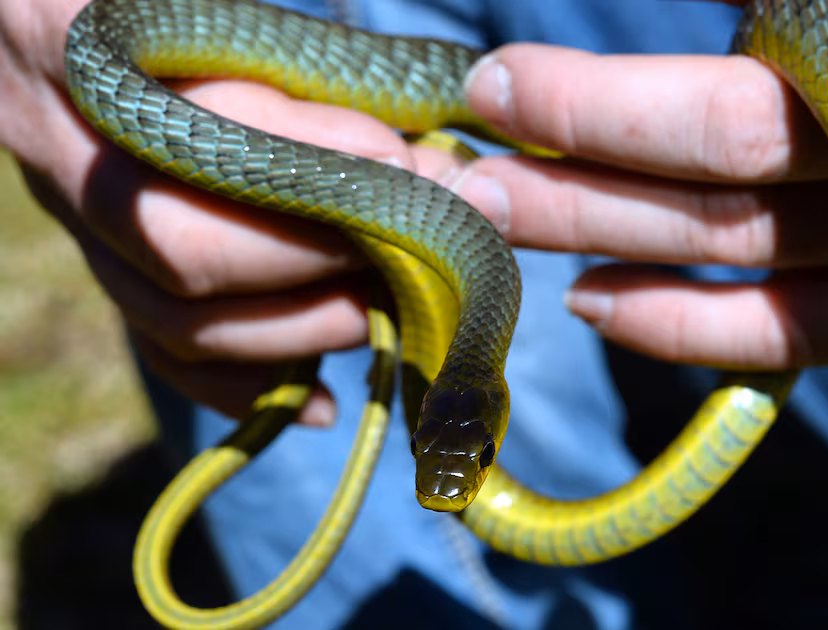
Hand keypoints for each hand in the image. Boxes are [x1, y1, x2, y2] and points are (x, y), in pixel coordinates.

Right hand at [1, 0, 459, 424]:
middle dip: (311, 262)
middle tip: (403, 252)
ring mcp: (71, 220)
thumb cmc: (192, 12)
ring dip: (297, 330)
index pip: (201, 129)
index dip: (314, 162)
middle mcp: (54, 142)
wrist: (100, 34)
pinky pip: (163, 357)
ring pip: (173, 320)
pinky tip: (321, 399)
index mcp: (70, 38)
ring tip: (379, 312)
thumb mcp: (235, 13)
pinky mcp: (106, 272)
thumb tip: (455, 178)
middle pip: (180, 245)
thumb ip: (319, 76)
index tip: (407, 166)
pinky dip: (250, 388)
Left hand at [448, 0, 827, 369]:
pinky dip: (701, 334)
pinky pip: (808, 342)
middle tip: (460, 168)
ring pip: (751, 271)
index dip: (612, 108)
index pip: (742, 115)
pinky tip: (603, 311)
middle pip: (723, 203)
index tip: (502, 83)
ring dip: (614, 250)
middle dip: (579, 181)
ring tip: (500, 235)